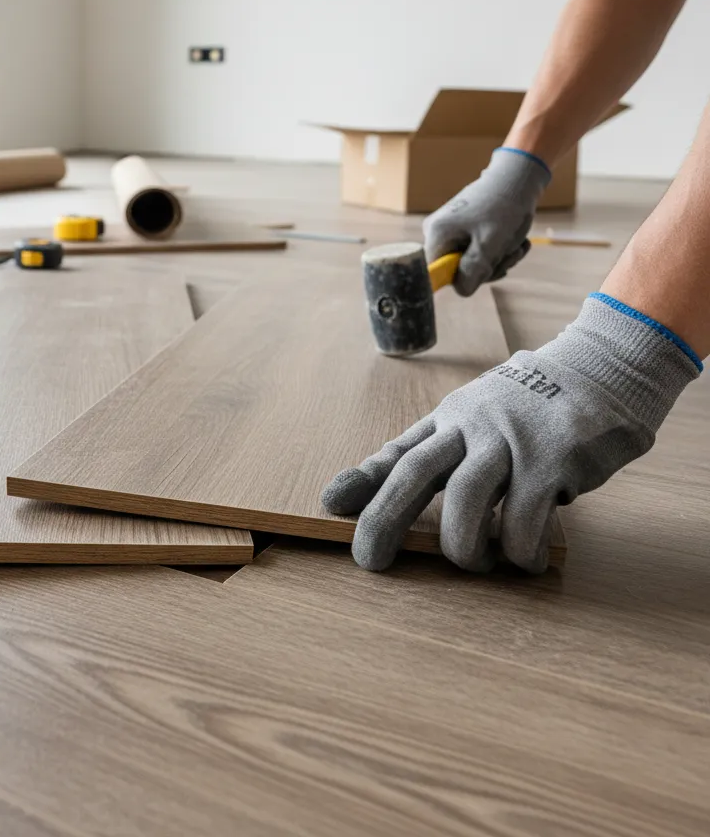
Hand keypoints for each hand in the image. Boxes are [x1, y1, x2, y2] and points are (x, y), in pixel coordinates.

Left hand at [322, 295, 700, 572]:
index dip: (363, 480)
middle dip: (385, 520)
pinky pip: (524, 519)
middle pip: (415, 474)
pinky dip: (519, 551)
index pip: (398, 452)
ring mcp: (512, 441)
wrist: (601, 369)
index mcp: (450, 419)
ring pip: (466, 500)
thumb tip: (383, 486)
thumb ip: (433, 452)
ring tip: (474, 562)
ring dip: (462, 546)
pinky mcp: (554, 459)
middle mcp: (472, 427)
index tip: (329, 504)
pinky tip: (525, 559)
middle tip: (370, 561)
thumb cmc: (529, 407)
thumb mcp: (474, 419)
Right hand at [423, 147, 550, 295]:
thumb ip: (474, 270)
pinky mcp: (461, 229)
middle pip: (456, 269)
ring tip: (516, 245)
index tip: (483, 272)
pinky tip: (512, 241)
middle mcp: (435, 232)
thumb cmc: (504, 206)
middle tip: (510, 255)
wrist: (518, 176)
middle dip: (488, 268)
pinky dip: (497, 251)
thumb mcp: (491, 244)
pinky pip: (476, 252)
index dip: (459, 279)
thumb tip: (461, 289)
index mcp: (436, 234)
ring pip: (470, 262)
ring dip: (498, 260)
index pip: (436, 273)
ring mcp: (448, 230)